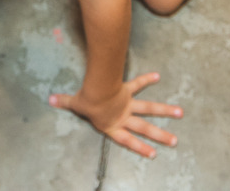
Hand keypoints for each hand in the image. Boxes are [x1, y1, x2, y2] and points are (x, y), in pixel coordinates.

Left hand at [49, 72, 181, 158]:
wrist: (97, 90)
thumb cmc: (86, 101)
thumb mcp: (74, 105)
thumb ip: (64, 103)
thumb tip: (49, 100)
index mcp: (112, 125)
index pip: (128, 140)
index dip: (139, 147)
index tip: (153, 154)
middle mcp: (123, 117)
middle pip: (145, 128)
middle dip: (160, 135)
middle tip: (175, 141)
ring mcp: (128, 104)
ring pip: (149, 109)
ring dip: (165, 111)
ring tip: (180, 113)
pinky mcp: (127, 90)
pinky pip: (137, 84)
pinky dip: (146, 79)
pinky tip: (157, 75)